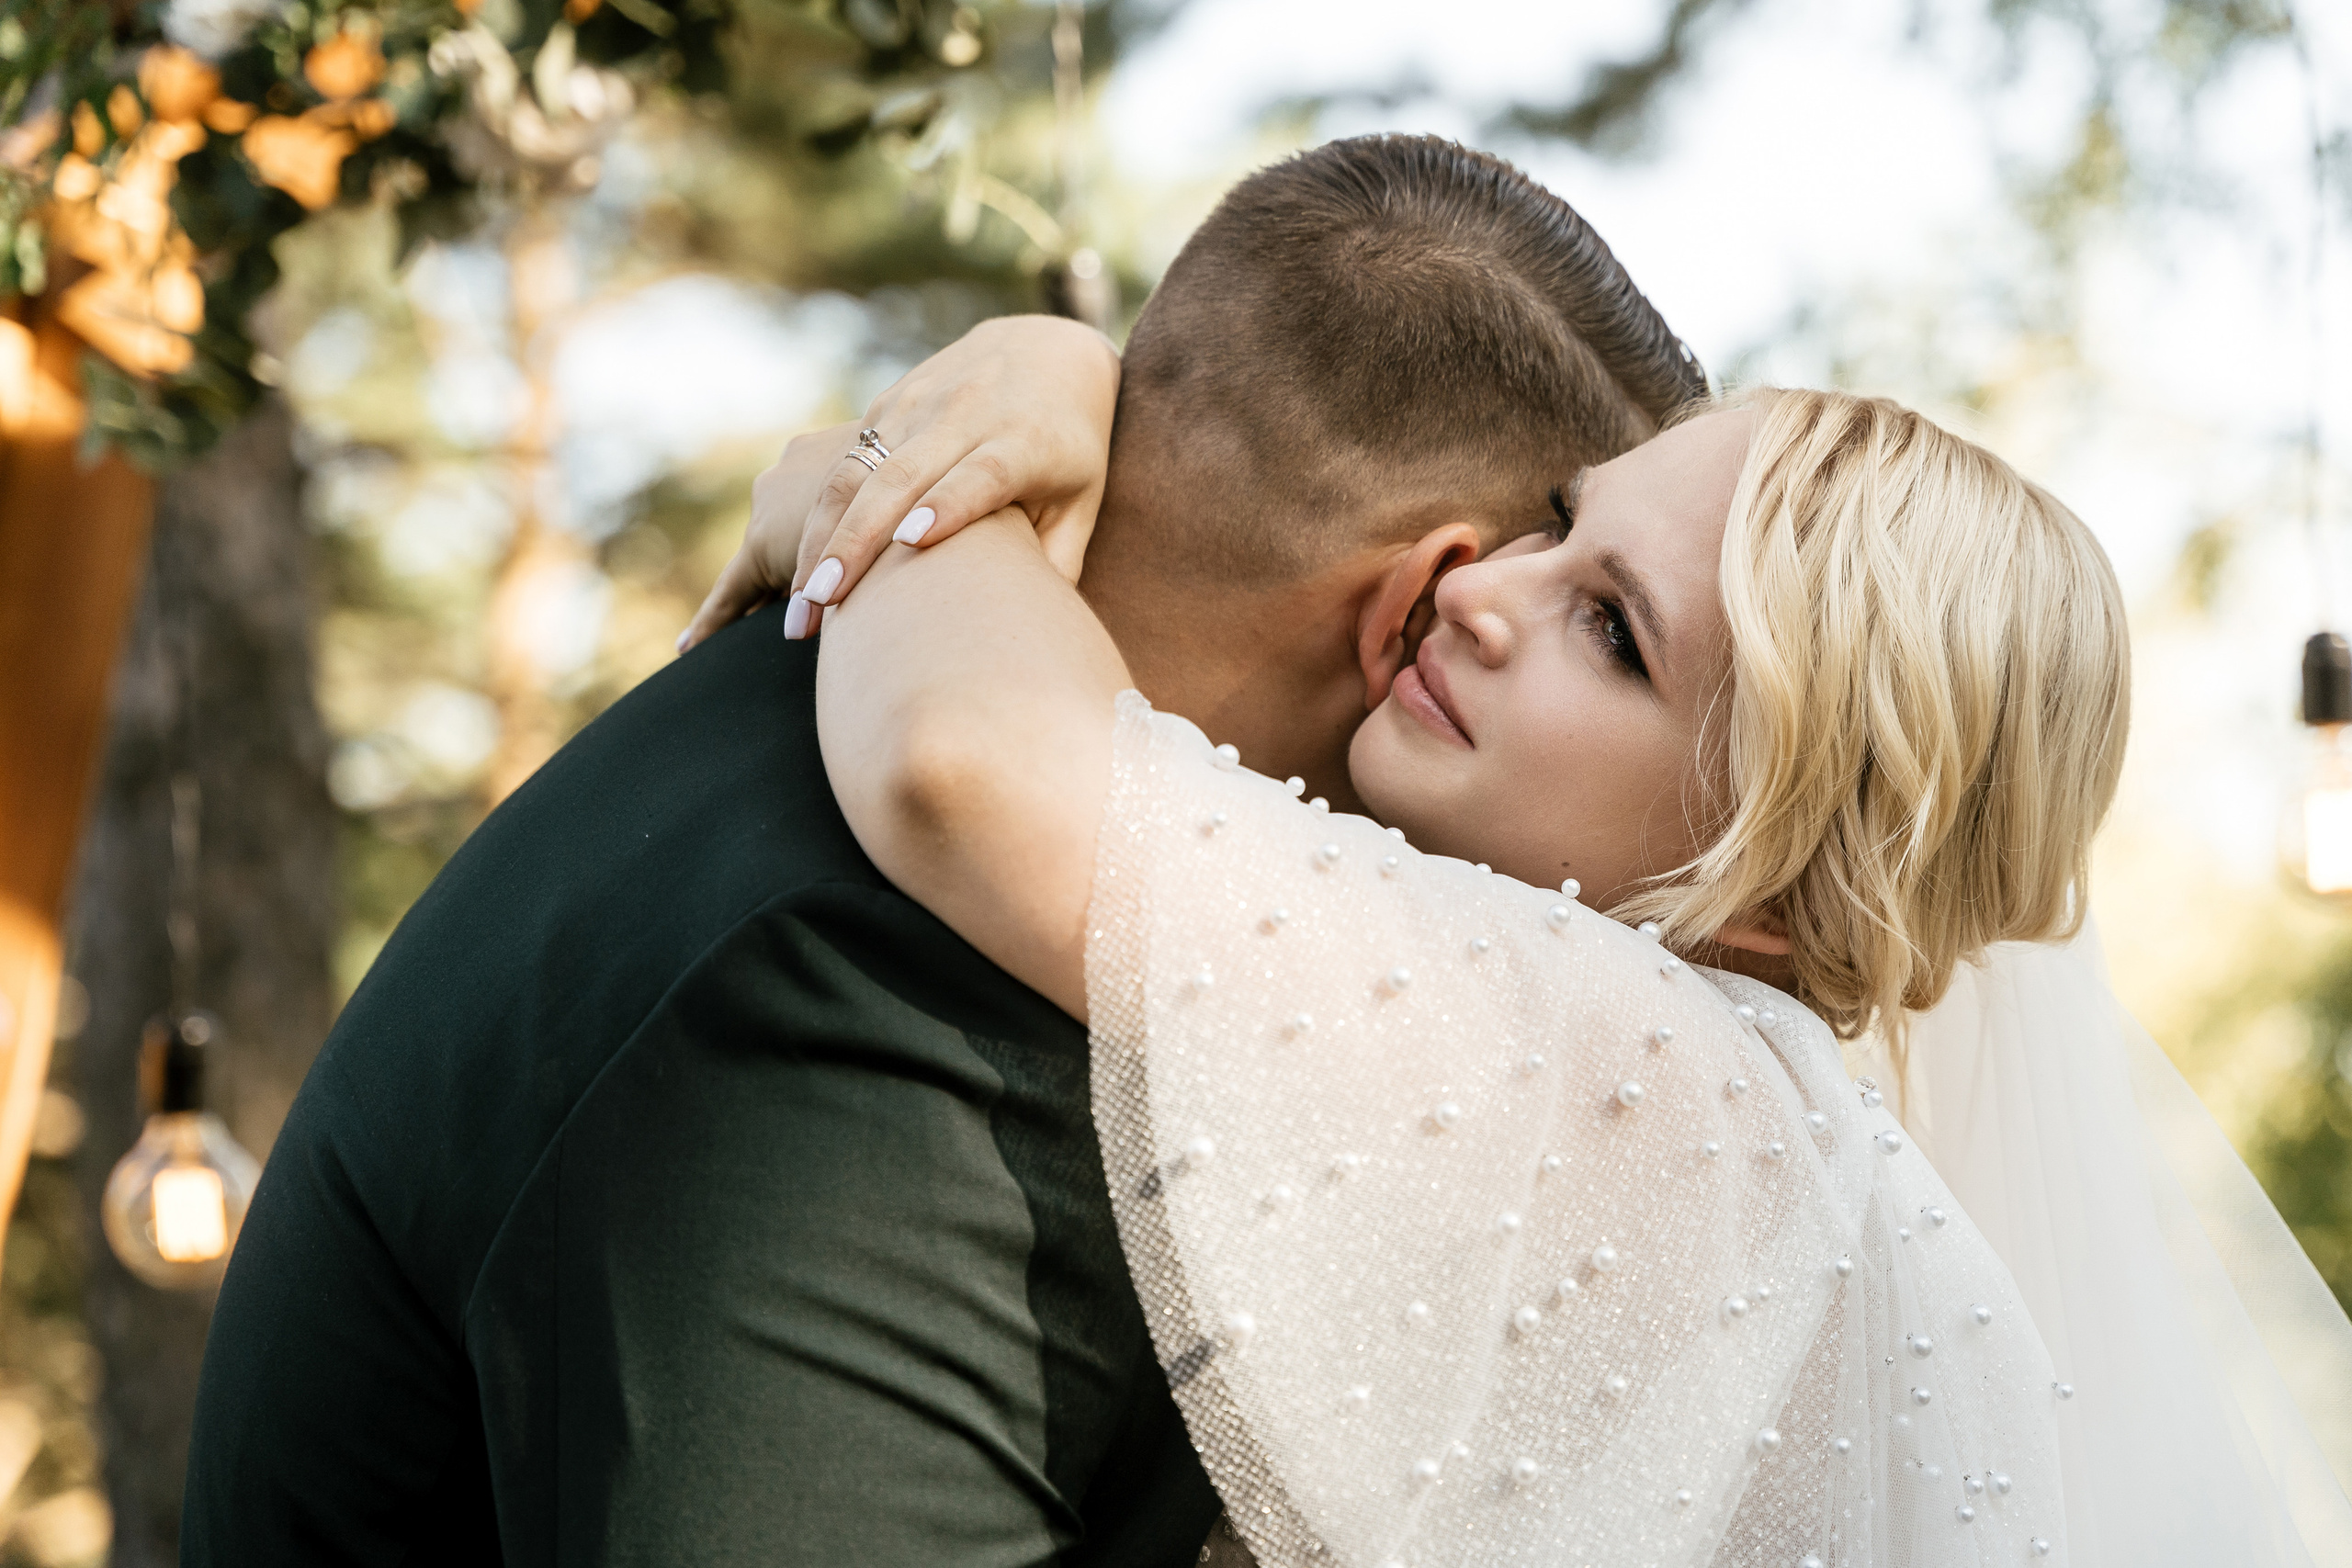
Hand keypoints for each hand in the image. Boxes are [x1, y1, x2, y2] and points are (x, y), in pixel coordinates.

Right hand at [678, 314, 1119, 649]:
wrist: (1045, 350)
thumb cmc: (1071, 445)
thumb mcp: (1083, 499)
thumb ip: (1061, 559)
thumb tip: (1035, 629)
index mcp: (1024, 440)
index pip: (982, 473)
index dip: (950, 504)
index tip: (914, 542)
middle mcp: (967, 415)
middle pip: (902, 478)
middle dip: (856, 541)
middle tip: (823, 606)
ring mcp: (920, 405)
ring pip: (857, 473)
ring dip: (822, 539)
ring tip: (803, 607)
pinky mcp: (888, 404)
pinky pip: (842, 463)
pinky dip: (817, 519)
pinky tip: (802, 573)